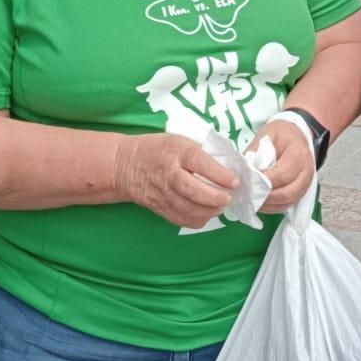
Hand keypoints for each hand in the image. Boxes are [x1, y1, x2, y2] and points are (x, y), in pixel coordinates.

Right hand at [113, 133, 238, 228]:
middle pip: (192, 190)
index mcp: (176, 152)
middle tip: (229, 197)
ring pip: (187, 208)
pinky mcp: (158, 207)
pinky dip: (196, 220)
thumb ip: (200, 152)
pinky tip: (207, 215)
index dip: (219, 174)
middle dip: (214, 197)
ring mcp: (162, 193)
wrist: (125, 164)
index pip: (200, 163)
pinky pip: (179, 219)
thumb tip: (228, 164)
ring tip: (221, 207)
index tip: (235, 181)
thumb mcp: (179, 140)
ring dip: (208, 211)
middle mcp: (168, 174)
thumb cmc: (159, 149)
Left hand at [248, 117, 315, 213]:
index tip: (248, 183)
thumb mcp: (267, 134)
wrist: (298, 136)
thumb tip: (244, 170)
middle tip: (248, 195)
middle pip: (287, 193)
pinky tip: (260, 202)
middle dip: (265, 197)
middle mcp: (306, 171)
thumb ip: (256, 151)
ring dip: (268, 204)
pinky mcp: (301, 192)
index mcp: (298, 154)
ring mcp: (306, 184)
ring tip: (251, 200)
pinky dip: (272, 207)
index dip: (264, 182)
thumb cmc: (282, 135)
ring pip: (287, 202)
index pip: (283, 174)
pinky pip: (287, 205)